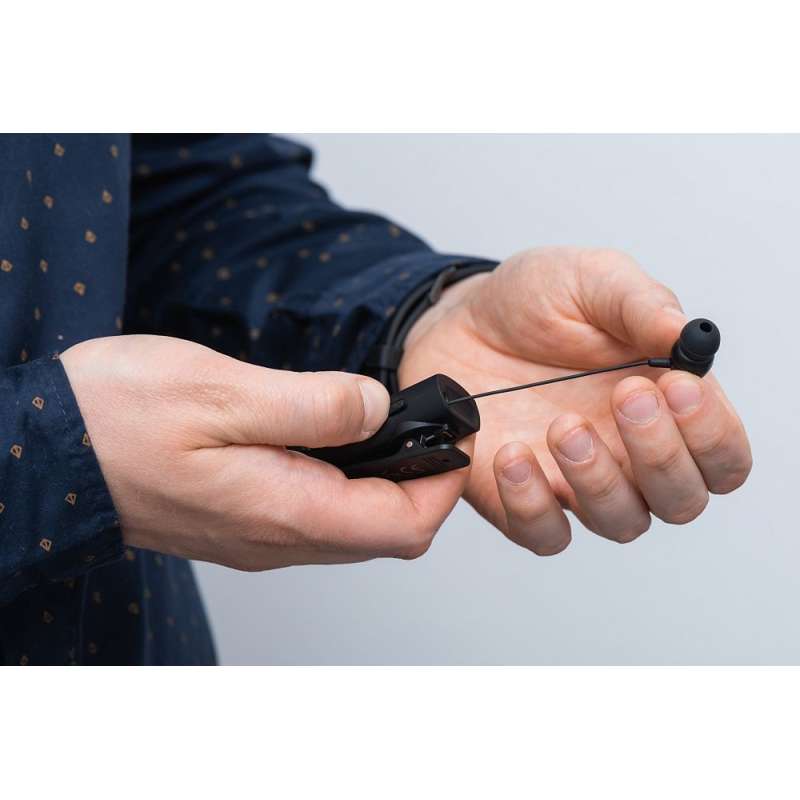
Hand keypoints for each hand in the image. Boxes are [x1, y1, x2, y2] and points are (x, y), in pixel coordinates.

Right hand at [61, 335, 460, 568]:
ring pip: (351, 527)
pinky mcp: (241, 521)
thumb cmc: (116, 417)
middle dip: (419, 484)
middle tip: (421, 423)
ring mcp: (258, 536)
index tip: (448, 434)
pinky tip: (328, 437)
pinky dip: (343, 481)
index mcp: (285, 510)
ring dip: (382, 483)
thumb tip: (378, 408)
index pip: (402, 527)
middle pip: (385, 534)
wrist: (43, 449)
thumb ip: (312, 405)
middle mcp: (278, 539)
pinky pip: (315, 515)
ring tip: (383, 424)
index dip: (440, 485)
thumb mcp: (222, 390)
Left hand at [400, 247, 751, 554]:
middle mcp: (631, 454)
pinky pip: (545, 534)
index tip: (676, 385)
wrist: (458, 322)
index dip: (712, 432)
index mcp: (664, 406)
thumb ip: (640, 304)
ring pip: (621, 522)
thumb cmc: (533, 302)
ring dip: (599, 479)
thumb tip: (686, 333)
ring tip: (562, 423)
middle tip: (624, 396)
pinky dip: (532, 504)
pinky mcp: (524, 498)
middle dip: (661, 455)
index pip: (722, 453)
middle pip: (682, 499)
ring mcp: (578, 482)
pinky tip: (511, 453)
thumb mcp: (590, 281)